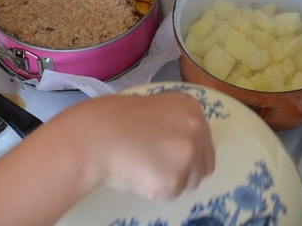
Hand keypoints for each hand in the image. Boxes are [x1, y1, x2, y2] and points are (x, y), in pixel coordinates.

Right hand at [61, 92, 214, 199]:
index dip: (185, 150)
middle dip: (184, 168)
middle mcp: (197, 128)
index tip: (165, 149)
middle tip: (155, 161)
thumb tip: (186, 144)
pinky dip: (156, 189)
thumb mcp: (156, 108)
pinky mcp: (175, 180)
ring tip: (144, 163)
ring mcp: (187, 154)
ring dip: (170, 179)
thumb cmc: (118, 119)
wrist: (96, 135)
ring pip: (191, 182)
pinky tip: (139, 172)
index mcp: (191, 107)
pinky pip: (171, 193)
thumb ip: (177, 123)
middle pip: (204, 165)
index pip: (205, 141)